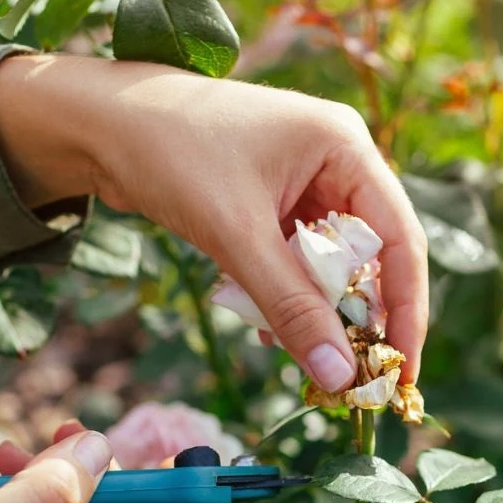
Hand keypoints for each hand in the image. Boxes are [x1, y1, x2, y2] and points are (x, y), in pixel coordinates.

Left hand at [0, 55, 428, 390]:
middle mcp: (334, 160)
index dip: (405, 310)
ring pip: (330, 265)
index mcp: (344, 146)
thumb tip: (339, 377)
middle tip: (354, 378)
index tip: (402, 369)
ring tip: (306, 358)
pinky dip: (286, 297)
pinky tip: (267, 328)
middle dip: (359, 317)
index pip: (399, 239)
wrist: (97, 125)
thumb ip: (291, 308)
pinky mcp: (271, 202)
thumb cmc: (170, 154)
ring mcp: (303, 181)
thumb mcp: (237, 236)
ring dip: (317, 311)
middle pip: (370, 255)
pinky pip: (296, 262)